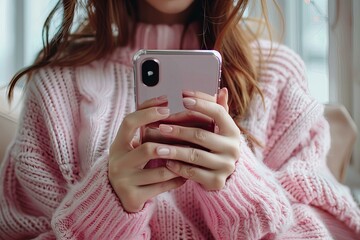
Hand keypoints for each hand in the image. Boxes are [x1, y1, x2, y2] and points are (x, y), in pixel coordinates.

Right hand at [108, 96, 185, 212]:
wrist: (116, 196)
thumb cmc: (131, 164)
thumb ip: (144, 128)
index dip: (148, 113)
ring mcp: (124, 181)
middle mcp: (118, 162)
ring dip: (178, 164)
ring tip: (191, 157)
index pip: (129, 122)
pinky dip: (177, 180)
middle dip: (169, 145)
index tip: (167, 106)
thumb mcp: (132, 146)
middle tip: (185, 139)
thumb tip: (166, 102)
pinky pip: (162, 187)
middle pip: (146, 149)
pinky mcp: (133, 197)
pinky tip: (185, 175)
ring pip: (160, 171)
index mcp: (118, 145)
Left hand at [159, 88, 240, 190]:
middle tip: (161, 126)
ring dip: (173, 150)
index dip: (201, 104)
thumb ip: (218, 110)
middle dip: (178, 130)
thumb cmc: (215, 146)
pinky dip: (178, 167)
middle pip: (201, 135)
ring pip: (194, 155)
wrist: (222, 175)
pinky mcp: (216, 181)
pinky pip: (192, 173)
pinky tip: (166, 162)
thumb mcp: (219, 129)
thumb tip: (221, 90)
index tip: (183, 98)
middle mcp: (232, 148)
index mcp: (233, 131)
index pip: (218, 113)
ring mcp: (225, 166)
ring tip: (157, 146)